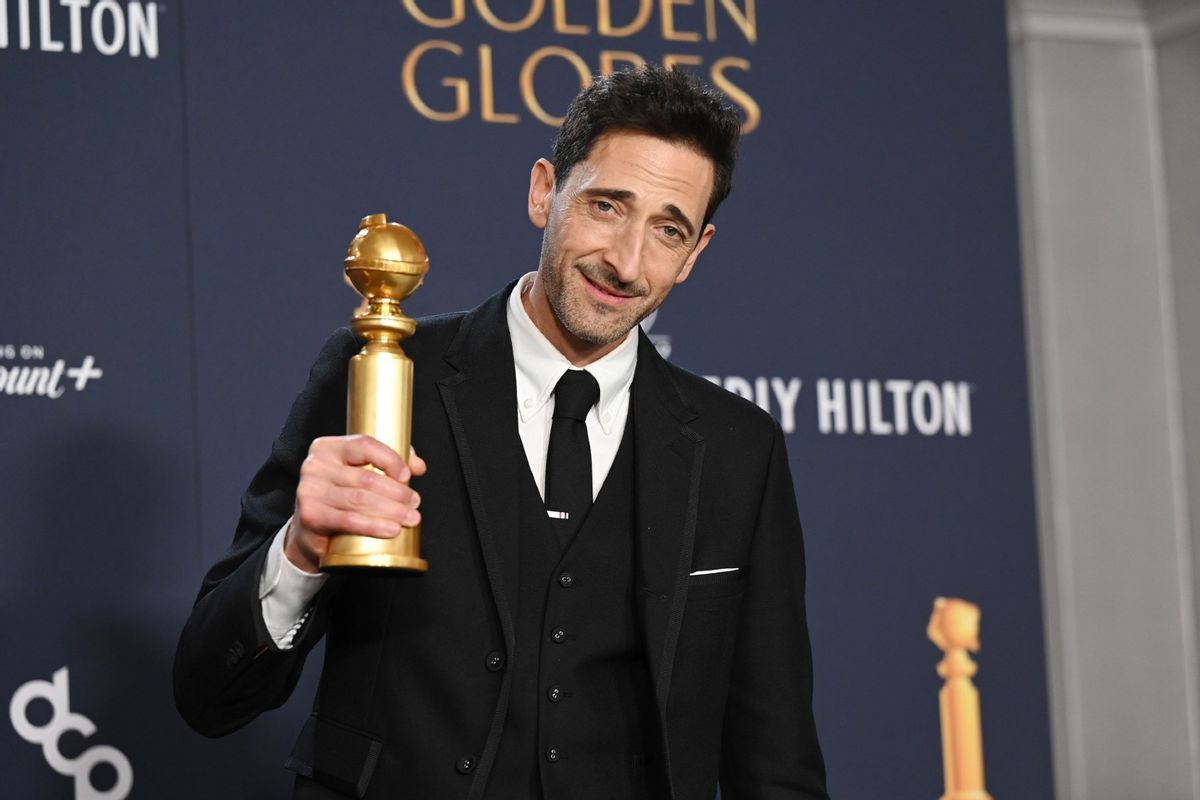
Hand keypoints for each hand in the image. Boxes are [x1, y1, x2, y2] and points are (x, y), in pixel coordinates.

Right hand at [284, 435, 426, 572]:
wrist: (311, 528)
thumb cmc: (340, 494)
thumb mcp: (361, 471)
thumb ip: (390, 461)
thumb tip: (417, 466)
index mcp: (329, 448)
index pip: (364, 445)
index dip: (390, 459)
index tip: (407, 476)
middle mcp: (316, 465)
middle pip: (366, 477)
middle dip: (397, 492)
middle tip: (414, 502)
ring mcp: (310, 490)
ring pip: (360, 500)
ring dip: (391, 510)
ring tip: (410, 517)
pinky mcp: (311, 515)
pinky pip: (349, 520)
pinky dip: (374, 526)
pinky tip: (392, 529)